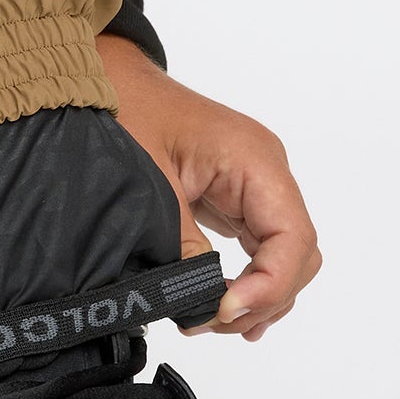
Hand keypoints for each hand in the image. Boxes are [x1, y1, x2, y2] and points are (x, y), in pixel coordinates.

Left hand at [96, 32, 322, 340]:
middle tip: (211, 320)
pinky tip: (227, 307)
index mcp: (254, 159)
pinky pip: (260, 247)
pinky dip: (248, 280)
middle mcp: (265, 171)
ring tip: (209, 319)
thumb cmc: (124, 113)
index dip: (269, 286)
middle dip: (263, 297)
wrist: (103, 78)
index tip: (225, 310)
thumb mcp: (150, 187)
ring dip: (255, 295)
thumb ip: (183, 247)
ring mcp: (254, 184)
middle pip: (296, 254)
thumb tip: (205, 302)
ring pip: (283, 256)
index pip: (293, 238)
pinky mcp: (235, 195)